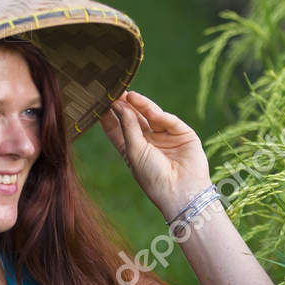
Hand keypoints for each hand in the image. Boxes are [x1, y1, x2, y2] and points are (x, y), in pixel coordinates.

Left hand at [99, 90, 211, 219]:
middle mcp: (149, 142)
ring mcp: (166, 137)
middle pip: (134, 119)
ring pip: (152, 116)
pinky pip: (169, 121)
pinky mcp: (183, 134)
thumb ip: (127, 127)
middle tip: (116, 92)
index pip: (117, 129)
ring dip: (142, 105)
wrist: (181, 192)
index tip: (101, 102)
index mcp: (132, 150)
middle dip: (126, 106)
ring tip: (130, 96)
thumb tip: (119, 105)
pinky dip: (160, 115)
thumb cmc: (153, 178)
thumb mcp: (134, 152)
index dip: (110, 116)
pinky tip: (150, 112)